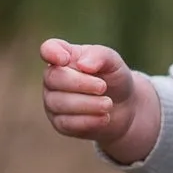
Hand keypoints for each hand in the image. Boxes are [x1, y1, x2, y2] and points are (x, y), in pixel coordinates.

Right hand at [39, 39, 161, 164]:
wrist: (125, 107)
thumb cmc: (114, 79)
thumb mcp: (113, 62)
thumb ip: (99, 56)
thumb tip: (82, 65)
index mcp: (64, 56)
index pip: (48, 49)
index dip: (52, 53)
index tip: (66, 59)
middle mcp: (53, 78)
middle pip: (53, 78)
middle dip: (80, 83)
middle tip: (103, 87)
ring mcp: (53, 101)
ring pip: (58, 103)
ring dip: (87, 104)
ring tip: (108, 104)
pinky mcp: (60, 123)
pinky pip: (65, 123)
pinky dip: (87, 120)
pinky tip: (104, 118)